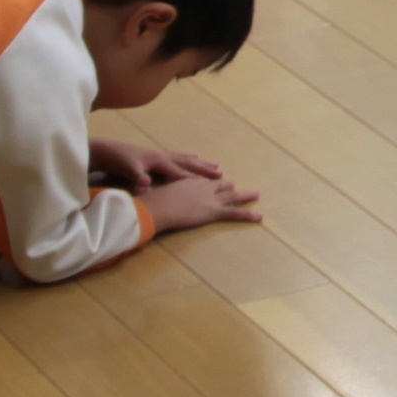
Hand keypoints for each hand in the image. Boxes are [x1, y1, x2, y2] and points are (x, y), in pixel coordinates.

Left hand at [90, 139, 224, 190]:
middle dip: (204, 169)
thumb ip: (138, 178)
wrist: (105, 150)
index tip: (210, 186)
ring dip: (201, 162)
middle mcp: (162, 156)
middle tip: (221, 173)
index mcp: (157, 161)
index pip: (179, 173)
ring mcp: (160, 154)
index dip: (194, 179)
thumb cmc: (116, 161)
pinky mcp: (156, 155)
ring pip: (185, 158)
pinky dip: (188, 157)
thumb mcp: (127, 170)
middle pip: (188, 163)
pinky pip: (178, 156)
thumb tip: (146, 184)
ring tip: (216, 165)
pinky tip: (193, 155)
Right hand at [142, 167, 263, 233]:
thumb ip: (145, 194)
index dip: (206, 182)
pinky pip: (235, 213)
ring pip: (231, 196)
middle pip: (218, 184)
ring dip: (244, 195)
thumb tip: (137, 195)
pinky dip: (247, 215)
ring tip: (255, 194)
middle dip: (227, 185)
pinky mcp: (213, 211)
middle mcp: (200, 187)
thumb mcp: (147, 196)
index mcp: (186, 182)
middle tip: (233, 184)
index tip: (211, 179)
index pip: (200, 181)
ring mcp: (209, 198)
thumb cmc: (149, 202)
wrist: (157, 206)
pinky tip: (259, 217)